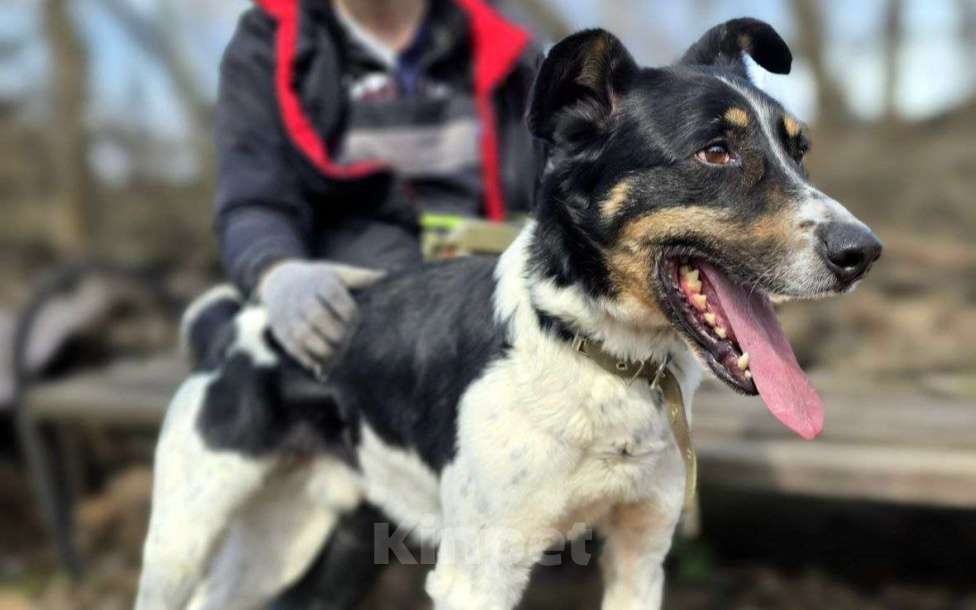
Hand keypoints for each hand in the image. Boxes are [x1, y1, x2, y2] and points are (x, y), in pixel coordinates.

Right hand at [257, 260, 384, 372]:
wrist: (279, 282)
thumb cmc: (318, 280)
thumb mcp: (337, 273)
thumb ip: (360, 277)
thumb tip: (386, 276)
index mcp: (319, 280)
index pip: (333, 295)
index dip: (347, 312)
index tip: (355, 321)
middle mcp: (301, 296)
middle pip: (316, 316)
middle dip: (333, 332)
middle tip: (345, 341)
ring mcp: (288, 313)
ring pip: (301, 334)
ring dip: (320, 349)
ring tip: (334, 357)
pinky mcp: (280, 329)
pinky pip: (291, 346)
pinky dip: (306, 358)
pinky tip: (318, 365)